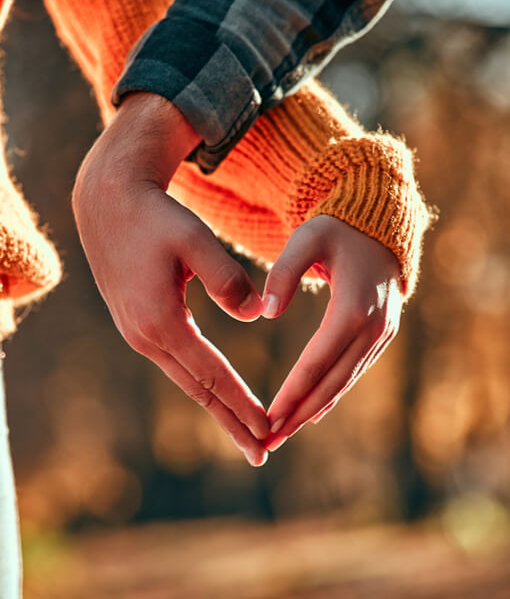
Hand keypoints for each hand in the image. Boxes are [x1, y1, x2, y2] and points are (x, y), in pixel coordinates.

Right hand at [72, 93, 268, 465]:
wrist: (109, 204)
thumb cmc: (156, 218)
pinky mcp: (140, 326)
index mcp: (161, 321)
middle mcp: (146, 337)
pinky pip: (178, 364)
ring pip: (187, 381)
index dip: (242, 403)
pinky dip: (202, 384)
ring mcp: (139, 334)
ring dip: (218, 408)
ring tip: (245, 432)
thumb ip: (228, 279)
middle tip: (261, 454)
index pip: (212, 374)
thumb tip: (256, 314)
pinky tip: (217, 394)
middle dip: (231, 423)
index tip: (268, 429)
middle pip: (197, 391)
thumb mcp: (195, 241)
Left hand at [263, 215, 402, 450]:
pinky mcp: (381, 335)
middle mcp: (373, 327)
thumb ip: (283, 272)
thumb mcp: (307, 238)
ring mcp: (382, 334)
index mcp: (354, 307)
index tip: (268, 418)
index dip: (292, 393)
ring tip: (283, 434)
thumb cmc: (337, 230)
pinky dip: (332, 394)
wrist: (378, 227)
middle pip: (332, 382)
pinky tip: (313, 413)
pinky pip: (353, 371)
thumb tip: (265, 313)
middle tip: (268, 441)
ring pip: (344, 382)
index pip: (317, 361)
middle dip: (299, 414)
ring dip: (314, 410)